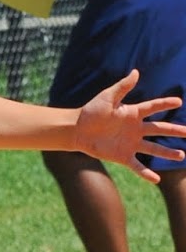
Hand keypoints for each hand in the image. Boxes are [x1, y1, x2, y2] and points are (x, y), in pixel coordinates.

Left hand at [72, 69, 185, 183]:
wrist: (77, 130)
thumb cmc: (91, 112)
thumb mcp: (107, 97)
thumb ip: (122, 87)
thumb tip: (136, 72)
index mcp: (133, 113)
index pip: (154, 107)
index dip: (165, 104)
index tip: (179, 101)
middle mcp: (136, 129)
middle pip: (160, 129)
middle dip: (175, 131)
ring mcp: (130, 143)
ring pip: (153, 148)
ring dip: (167, 153)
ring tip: (182, 155)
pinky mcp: (122, 156)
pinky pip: (137, 166)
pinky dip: (146, 173)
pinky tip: (156, 179)